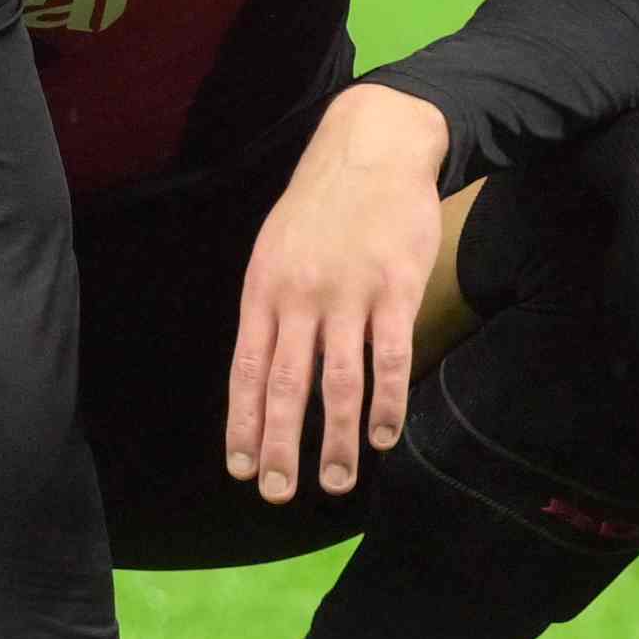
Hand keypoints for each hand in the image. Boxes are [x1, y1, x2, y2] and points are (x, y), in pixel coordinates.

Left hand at [226, 87, 453, 504]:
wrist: (373, 145)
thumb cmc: (322, 204)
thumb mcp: (276, 247)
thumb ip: (270, 307)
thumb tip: (260, 372)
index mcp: (264, 289)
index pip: (247, 371)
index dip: (243, 425)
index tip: (242, 469)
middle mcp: (300, 296)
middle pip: (285, 387)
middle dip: (280, 448)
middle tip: (279, 493)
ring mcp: (349, 294)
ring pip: (338, 382)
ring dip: (335, 439)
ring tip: (335, 480)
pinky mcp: (396, 288)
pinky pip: (390, 358)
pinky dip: (386, 404)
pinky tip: (383, 436)